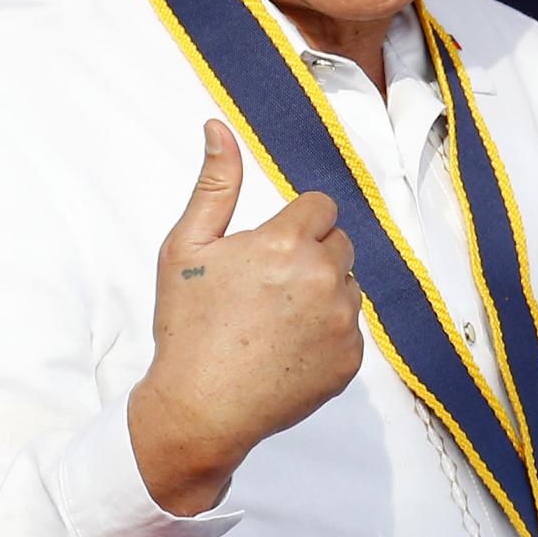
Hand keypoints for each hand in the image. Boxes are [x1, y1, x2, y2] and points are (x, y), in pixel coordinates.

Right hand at [128, 120, 364, 514]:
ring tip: (276, 321)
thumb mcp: (186, 248)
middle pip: (338, 243)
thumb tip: (218, 127)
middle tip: (266, 289)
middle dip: (310, 255)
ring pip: (348, 285)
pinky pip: (351, 329)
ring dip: (322, 293)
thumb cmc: (187, 328)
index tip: (267, 252)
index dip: (293, 225)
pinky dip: (327, 334)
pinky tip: (287, 350)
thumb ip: (214, 184)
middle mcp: (323, 278)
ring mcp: (342, 322)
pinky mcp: (351, 360)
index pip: (320, 207)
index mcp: (286, 243)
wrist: (199, 409)